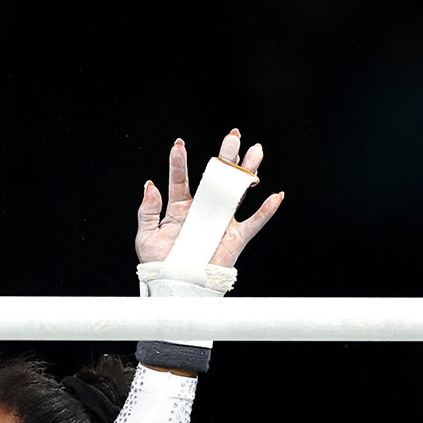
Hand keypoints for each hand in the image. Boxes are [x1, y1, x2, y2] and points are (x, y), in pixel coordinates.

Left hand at [135, 129, 283, 267]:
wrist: (174, 286)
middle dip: (225, 157)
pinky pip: (254, 223)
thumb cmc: (159, 263)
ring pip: (237, 193)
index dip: (180, 162)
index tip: (178, 145)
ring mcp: (221, 221)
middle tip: (232, 136)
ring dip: (247, 173)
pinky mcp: (234, 238)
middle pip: (216, 179)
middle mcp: (203, 210)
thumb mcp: (145, 235)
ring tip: (255, 152)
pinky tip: (276, 196)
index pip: (181, 180)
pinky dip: (266, 211)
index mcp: (180, 208)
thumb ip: (147, 210)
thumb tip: (150, 185)